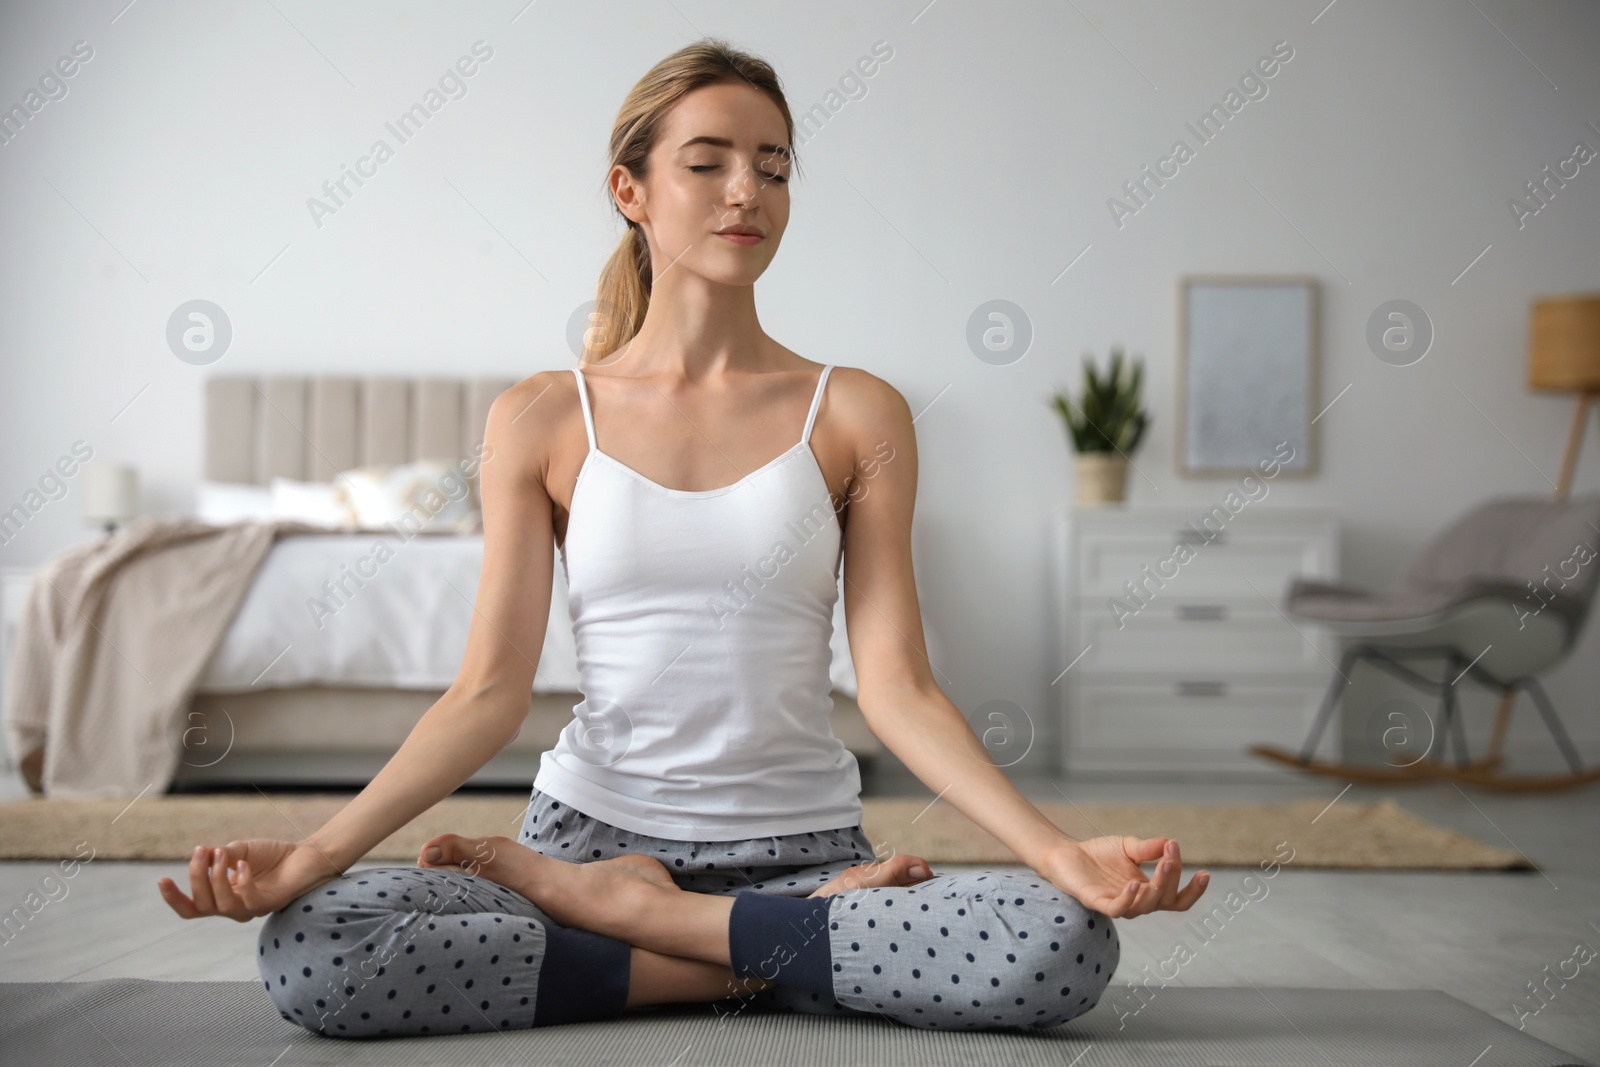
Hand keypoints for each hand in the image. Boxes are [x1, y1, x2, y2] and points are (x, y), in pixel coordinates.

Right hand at [157, 839, 342, 921]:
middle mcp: (234, 907)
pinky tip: (242, 864)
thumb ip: (219, 856)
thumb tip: (202, 855)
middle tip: (200, 852)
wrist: (305, 854)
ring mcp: (252, 908)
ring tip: (221, 854)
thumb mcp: (239, 851)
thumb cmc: (272, 856)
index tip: (161, 879)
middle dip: (196, 879)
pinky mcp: (270, 905)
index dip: (174, 899)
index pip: (192, 908)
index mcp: (222, 897)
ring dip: (217, 878)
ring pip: (223, 906)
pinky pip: (250, 901)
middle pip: (202, 906)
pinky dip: (242, 881)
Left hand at [1042, 836, 1208, 918]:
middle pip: (1164, 900)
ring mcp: (1118, 904)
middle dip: (1173, 877)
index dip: (1193, 892)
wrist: (1067, 853)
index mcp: (1148, 891)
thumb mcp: (1129, 846)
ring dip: (1157, 886)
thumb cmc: (1099, 854)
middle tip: (1173, 854)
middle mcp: (1136, 902)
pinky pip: (1117, 908)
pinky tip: (1134, 884)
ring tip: (1164, 863)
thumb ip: (1149, 848)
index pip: (1176, 899)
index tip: (1205, 873)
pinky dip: (1129, 899)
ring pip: (1145, 906)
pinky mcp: (1098, 903)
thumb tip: (1171, 843)